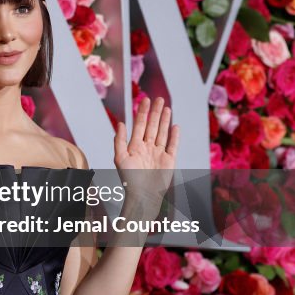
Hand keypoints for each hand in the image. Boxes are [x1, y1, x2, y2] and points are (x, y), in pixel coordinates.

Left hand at [113, 96, 179, 212]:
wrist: (144, 195)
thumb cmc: (129, 179)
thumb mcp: (120, 158)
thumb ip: (119, 140)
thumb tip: (121, 123)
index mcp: (134, 146)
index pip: (139, 125)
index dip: (142, 112)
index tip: (145, 100)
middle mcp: (147, 147)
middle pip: (152, 126)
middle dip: (155, 112)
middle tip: (159, 98)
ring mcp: (158, 153)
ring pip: (162, 133)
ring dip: (164, 120)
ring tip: (167, 107)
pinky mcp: (169, 160)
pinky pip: (173, 145)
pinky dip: (174, 136)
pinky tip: (175, 125)